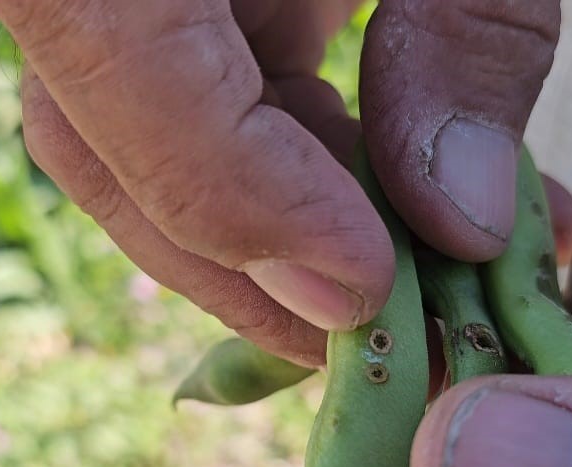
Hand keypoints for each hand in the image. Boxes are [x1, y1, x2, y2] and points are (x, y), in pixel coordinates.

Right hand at [0, 0, 560, 366]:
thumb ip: (470, 24)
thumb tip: (459, 212)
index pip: (119, 64)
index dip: (237, 194)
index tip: (360, 290)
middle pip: (102, 140)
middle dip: (242, 259)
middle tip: (374, 329)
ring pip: (132, 138)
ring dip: (272, 221)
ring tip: (413, 260)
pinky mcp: (154, 3)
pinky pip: (176, 100)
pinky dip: (279, 161)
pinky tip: (387, 186)